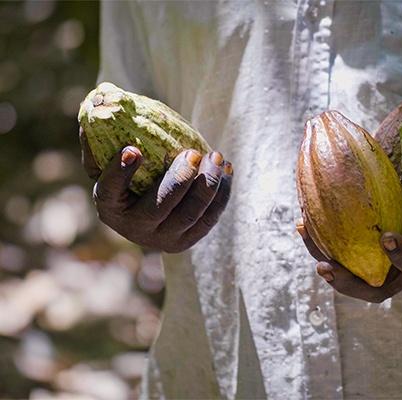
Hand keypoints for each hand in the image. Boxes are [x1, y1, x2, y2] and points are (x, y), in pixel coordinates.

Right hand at [79, 128, 232, 252]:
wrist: (149, 216)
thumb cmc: (128, 178)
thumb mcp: (108, 162)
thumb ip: (101, 137)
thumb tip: (100, 99)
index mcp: (110, 207)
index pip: (110, 191)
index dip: (120, 172)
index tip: (132, 149)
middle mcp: (135, 229)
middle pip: (159, 207)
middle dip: (179, 180)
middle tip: (193, 154)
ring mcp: (164, 238)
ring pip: (190, 214)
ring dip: (207, 185)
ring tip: (216, 157)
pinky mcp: (190, 239)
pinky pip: (210, 218)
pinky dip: (221, 193)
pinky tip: (226, 170)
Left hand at [296, 185, 401, 301]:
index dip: (401, 257)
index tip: (387, 238)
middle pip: (373, 289)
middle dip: (348, 281)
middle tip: (325, 268)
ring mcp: (386, 262)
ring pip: (351, 272)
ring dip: (325, 257)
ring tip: (304, 230)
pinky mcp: (372, 249)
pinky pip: (344, 251)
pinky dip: (323, 239)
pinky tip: (306, 218)